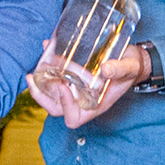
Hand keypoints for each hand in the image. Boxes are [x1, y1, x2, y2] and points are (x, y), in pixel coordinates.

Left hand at [27, 40, 148, 127]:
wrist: (130, 59)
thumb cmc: (131, 68)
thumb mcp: (129, 67)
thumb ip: (120, 69)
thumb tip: (106, 69)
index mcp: (94, 105)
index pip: (73, 118)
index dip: (64, 107)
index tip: (62, 86)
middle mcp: (81, 100)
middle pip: (55, 108)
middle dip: (40, 96)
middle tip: (33, 78)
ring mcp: (75, 90)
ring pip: (51, 93)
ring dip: (39, 82)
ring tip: (35, 67)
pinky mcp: (72, 77)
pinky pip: (56, 75)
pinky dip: (49, 63)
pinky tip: (47, 46)